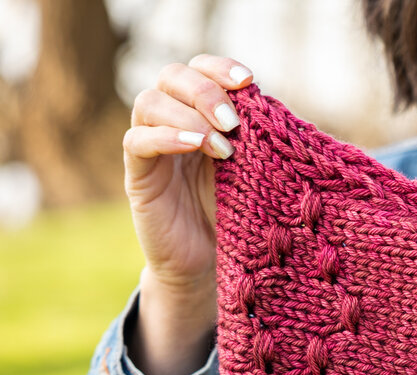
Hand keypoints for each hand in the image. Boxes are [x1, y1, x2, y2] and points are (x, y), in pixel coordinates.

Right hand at [123, 54, 253, 293]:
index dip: (220, 67)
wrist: (209, 264)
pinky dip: (166, 137)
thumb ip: (259, 140)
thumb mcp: (254, 171)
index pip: (200, 68)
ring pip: (149, 102)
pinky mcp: (138, 174)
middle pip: (172, 76)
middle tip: (233, 122)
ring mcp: (151, 146)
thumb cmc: (237, 214)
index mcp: (202, 114)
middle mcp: (173, 122)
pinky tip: (195, 146)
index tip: (248, 81)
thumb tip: (279, 111)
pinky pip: (137, 141)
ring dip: (189, 116)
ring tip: (222, 147)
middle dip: (206, 91)